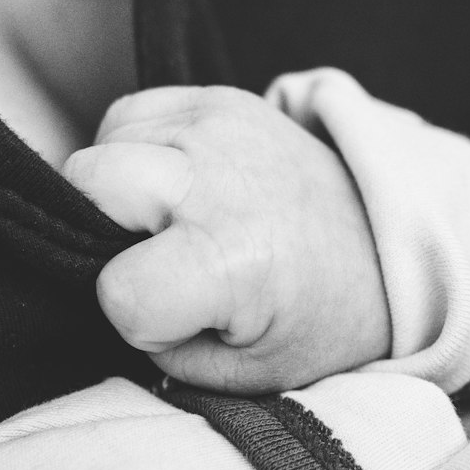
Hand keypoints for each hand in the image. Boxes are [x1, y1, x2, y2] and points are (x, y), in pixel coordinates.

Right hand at [64, 86, 391, 392]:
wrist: (383, 249)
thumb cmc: (313, 318)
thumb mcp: (240, 372)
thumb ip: (158, 347)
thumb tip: (99, 299)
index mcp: (231, 259)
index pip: (117, 290)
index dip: (136, 317)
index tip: (181, 317)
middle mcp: (219, 177)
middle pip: (87, 179)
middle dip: (103, 231)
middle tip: (161, 260)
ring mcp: (218, 126)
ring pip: (102, 143)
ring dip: (119, 189)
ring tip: (174, 223)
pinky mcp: (219, 98)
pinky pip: (130, 114)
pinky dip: (136, 150)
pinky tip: (178, 187)